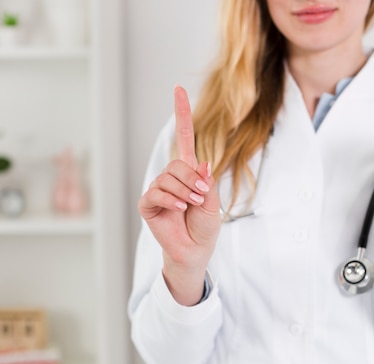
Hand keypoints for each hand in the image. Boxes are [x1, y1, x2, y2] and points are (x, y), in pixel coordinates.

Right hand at [137, 85, 221, 304]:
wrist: (195, 250)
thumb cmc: (204, 226)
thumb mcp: (212, 202)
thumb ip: (206, 181)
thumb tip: (201, 162)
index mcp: (188, 172)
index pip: (183, 137)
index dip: (181, 114)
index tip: (179, 90)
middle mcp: (171, 177)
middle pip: (178, 163)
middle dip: (192, 180)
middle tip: (201, 196)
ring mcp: (158, 190)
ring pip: (167, 178)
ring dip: (184, 192)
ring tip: (191, 206)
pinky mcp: (148, 204)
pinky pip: (155, 193)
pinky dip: (169, 200)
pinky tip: (178, 209)